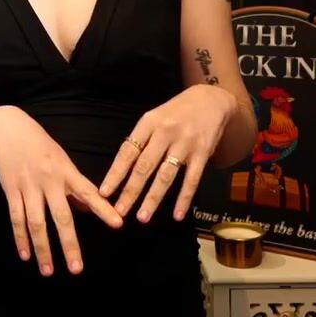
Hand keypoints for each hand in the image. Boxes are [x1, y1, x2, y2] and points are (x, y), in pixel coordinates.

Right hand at [0, 106, 123, 275]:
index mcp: (67, 171)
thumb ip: (75, 185)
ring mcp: (29, 186)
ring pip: (36, 223)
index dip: (103, 209)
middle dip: (70, 244)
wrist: (8, 128)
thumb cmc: (40, 144)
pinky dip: (21, 238)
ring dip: (43, 249)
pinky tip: (26, 255)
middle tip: (77, 269)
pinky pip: (16, 218)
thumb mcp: (62, 159)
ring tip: (49, 271)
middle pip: (61, 217)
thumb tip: (89, 208)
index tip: (118, 224)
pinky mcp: (11, 189)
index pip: (89, 193)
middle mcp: (49, 180)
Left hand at [98, 85, 236, 222]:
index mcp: (149, 123)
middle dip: (131, 191)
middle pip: (144, 166)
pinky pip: (192, 180)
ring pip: (166, 176)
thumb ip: (141, 140)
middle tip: (119, 211)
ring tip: (142, 217)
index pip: (128, 152)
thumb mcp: (155, 117)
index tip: (104, 192)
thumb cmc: (176, 112)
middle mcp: (165, 133)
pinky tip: (177, 215)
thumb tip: (122, 169)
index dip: (116, 173)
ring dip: (153, 198)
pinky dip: (184, 199)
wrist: (211, 99)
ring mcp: (185, 144)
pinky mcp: (202, 153)